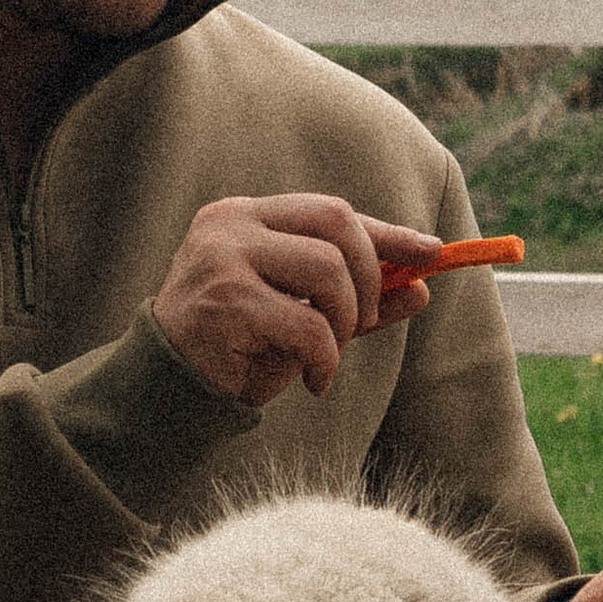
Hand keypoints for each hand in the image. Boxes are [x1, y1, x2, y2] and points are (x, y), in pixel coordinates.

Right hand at [153, 195, 436, 408]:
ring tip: (327, 356)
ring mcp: (224, 257)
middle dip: (369, 276)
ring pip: (328, 271)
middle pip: (337, 223)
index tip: (432, 252)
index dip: (387, 233)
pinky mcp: (226, 300)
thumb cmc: (236, 348)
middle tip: (363, 322)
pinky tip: (314, 380)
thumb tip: (421, 290)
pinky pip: (308, 326)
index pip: (331, 211)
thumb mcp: (301, 317)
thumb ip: (353, 301)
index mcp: (245, 216)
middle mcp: (231, 224)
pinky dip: (327, 360)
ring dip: (346, 322)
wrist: (170, 390)